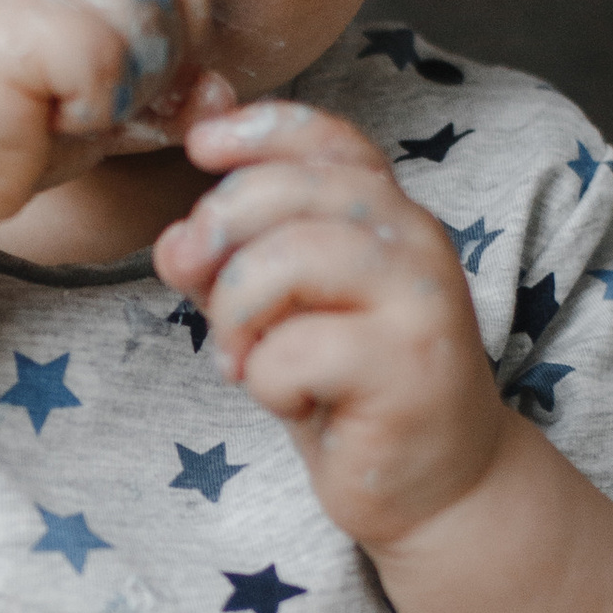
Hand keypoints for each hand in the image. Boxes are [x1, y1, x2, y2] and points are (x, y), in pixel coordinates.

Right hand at [0, 0, 216, 237]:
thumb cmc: (7, 130)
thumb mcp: (106, 94)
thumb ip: (168, 82)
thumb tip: (225, 93)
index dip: (179, 31)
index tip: (137, 83)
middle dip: (154, 64)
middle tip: (94, 103)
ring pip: (137, 19)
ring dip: (121, 87)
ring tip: (64, 108)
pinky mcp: (5, 16)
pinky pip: (102, 57)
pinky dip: (91, 108)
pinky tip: (43, 117)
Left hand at [155, 101, 502, 550]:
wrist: (437, 483)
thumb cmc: (351, 388)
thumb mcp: (279, 311)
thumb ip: (232, 264)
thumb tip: (175, 240)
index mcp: (387, 214)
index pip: (327, 139)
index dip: (257, 129)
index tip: (198, 145)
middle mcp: (416, 242)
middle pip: (293, 189)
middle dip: (218, 229)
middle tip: (194, 284)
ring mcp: (421, 303)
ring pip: (290, 259)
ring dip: (237, 311)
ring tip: (241, 360)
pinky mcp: (408, 371)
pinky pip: (295, 352)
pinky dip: (267, 381)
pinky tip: (294, 402)